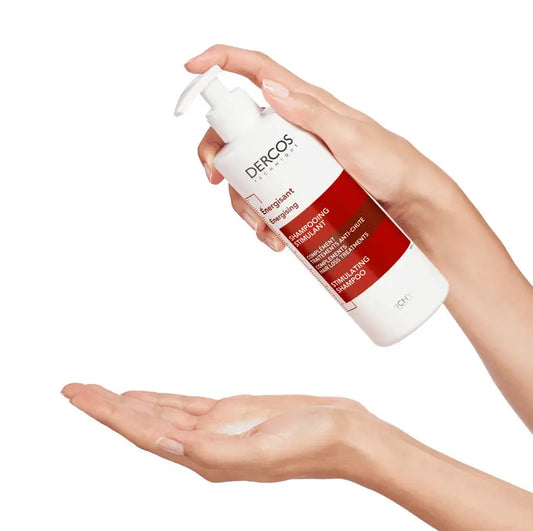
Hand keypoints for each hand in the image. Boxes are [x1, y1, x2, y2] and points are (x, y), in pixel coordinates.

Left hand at [62, 384, 379, 482]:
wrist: (345, 434)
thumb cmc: (313, 445)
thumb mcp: (262, 452)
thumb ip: (214, 452)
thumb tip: (168, 444)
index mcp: (206, 459)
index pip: (143, 433)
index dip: (107, 414)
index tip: (77, 395)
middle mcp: (203, 446)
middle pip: (143, 423)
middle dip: (106, 406)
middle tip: (73, 388)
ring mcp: (216, 429)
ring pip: (160, 413)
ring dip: (127, 403)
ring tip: (98, 392)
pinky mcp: (231, 414)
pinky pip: (184, 405)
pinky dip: (158, 400)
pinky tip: (143, 397)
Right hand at [188, 44, 450, 250]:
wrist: (408, 207)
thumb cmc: (389, 165)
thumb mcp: (354, 137)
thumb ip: (314, 113)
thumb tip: (269, 88)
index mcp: (303, 104)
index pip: (256, 70)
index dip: (221, 62)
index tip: (190, 69)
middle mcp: (291, 130)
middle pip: (238, 131)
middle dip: (218, 154)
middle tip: (215, 178)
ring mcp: (293, 161)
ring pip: (247, 172)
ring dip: (242, 199)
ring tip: (260, 227)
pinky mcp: (298, 188)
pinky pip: (267, 198)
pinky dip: (262, 219)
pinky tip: (273, 237)